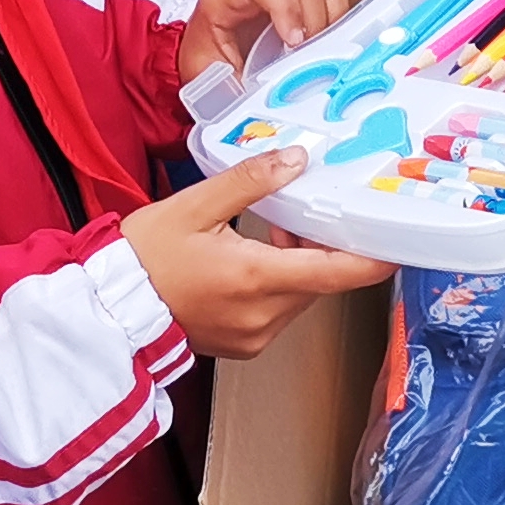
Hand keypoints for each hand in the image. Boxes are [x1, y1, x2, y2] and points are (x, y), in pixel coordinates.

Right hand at [119, 152, 391, 358]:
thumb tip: (295, 159)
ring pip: (299, 295)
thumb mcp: (193, 206)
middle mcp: (262, 315)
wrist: (107, 310)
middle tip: (298, 212)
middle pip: (318, 281)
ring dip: (296, 265)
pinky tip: (249, 261)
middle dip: (318, 246)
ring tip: (266, 231)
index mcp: (255, 278)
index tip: (397, 244)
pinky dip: (276, 285)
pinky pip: (277, 311)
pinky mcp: (242, 344)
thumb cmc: (142, 258)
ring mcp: (253, 335)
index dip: (373, 260)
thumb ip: (249, 181)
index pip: (335, 273)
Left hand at [178, 0, 360, 82]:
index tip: (296, 41)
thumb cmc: (209, 67)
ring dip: (334, 3)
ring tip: (330, 34)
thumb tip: (270, 107)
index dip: (285, 6)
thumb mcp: (216, 82)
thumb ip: (240, 89)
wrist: (207, 57)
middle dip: (316, 16)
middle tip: (316, 50)